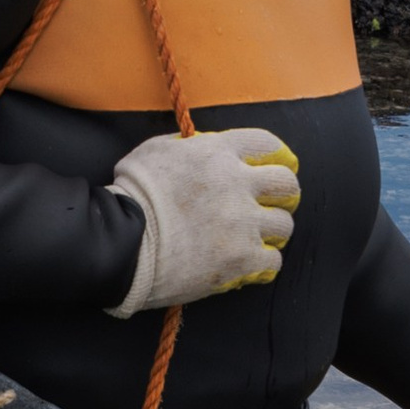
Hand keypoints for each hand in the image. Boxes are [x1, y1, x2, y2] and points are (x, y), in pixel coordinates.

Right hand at [104, 126, 300, 315]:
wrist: (122, 244)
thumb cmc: (131, 196)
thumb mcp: (156, 151)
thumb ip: (188, 146)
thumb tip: (203, 147)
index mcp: (217, 152)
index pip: (267, 145)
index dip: (277, 158)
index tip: (277, 168)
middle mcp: (236, 183)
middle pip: (286, 184)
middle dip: (282, 195)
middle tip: (272, 206)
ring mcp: (242, 222)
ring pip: (283, 225)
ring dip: (272, 232)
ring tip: (255, 239)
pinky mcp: (242, 258)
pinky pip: (273, 260)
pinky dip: (263, 262)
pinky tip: (248, 263)